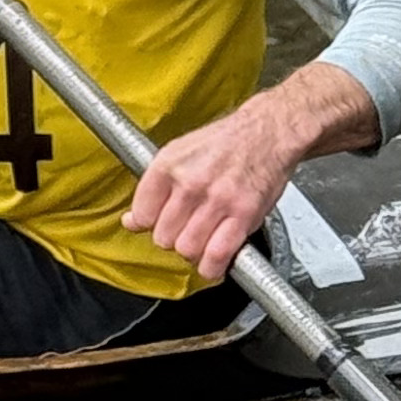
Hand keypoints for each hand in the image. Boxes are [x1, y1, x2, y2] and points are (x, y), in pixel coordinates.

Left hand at [125, 64, 376, 282]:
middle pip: (164, 237)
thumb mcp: (179, 152)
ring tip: (202, 242)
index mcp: (169, 165)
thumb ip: (153, 188)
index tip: (158, 223)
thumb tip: (131, 222)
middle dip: (173, 239)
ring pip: (187, 250)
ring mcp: (217, 200)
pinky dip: (212, 267)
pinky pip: (217, 256)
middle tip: (185, 230)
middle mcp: (190, 183)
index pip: (142, 214)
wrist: (268, 132)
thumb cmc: (226, 142)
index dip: (149, 225)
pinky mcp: (243, 215)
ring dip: (193, 253)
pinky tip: (213, 262)